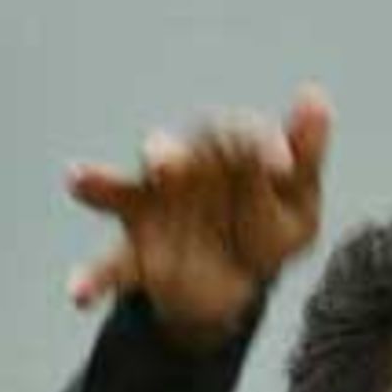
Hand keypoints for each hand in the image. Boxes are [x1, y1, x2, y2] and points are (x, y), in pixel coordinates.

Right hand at [66, 86, 331, 348]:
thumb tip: (314, 96)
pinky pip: (108, 266)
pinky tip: (77, 295)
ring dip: (101, 183)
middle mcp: (179, 170)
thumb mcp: (298, 199)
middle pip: (167, 152)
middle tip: (166, 164)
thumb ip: (304, 152)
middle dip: (165, 154)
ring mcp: (151, 211)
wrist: (237, 287)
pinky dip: (91, 279)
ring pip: (121, 191)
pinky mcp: (134, 255)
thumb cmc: (269, 226)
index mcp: (223, 148)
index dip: (260, 145)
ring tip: (78, 180)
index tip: (282, 164)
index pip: (238, 134)